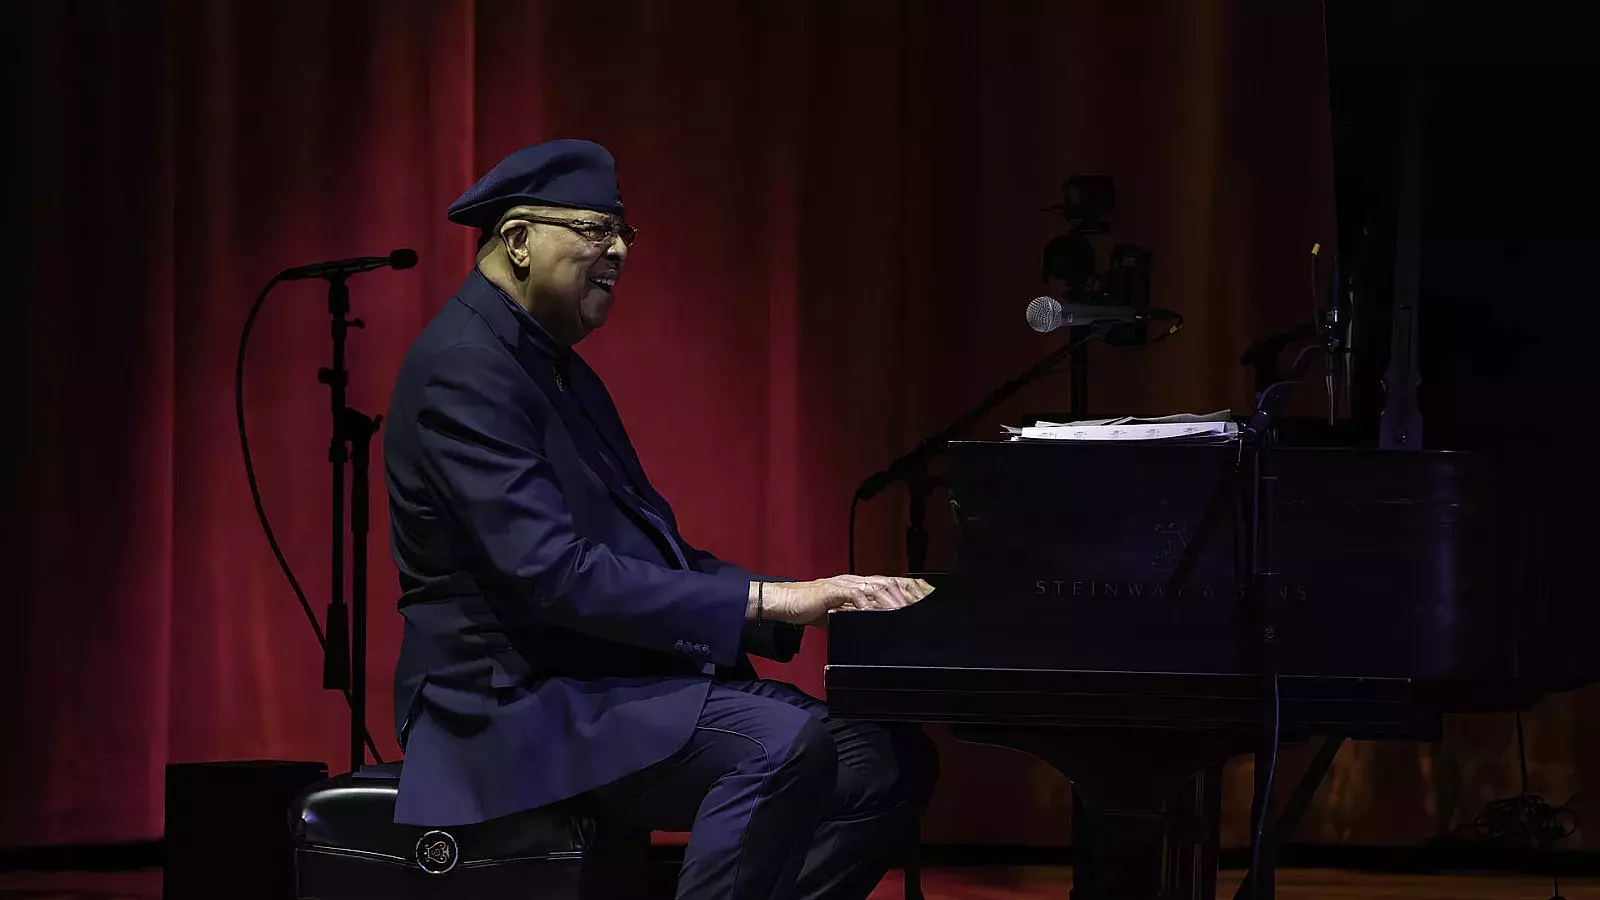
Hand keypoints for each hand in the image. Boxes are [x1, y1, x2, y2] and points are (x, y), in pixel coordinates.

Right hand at [757, 575, 934, 625]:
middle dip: (908, 594)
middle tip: (924, 607)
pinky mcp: (829, 590)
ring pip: (874, 586)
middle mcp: (856, 582)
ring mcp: (843, 584)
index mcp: (861, 586)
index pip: (892, 584)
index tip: (929, 600)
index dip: (911, 590)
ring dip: (891, 599)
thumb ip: (860, 617)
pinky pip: (850, 593)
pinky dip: (863, 601)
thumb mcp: (843, 615)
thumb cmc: (813, 608)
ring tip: (903, 610)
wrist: (785, 601)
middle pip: (889, 583)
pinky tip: (871, 609)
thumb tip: (879, 628)